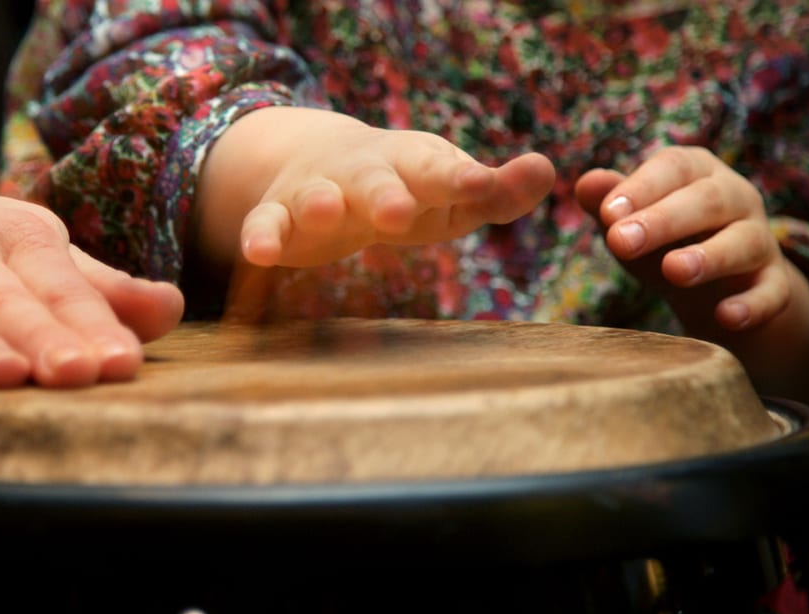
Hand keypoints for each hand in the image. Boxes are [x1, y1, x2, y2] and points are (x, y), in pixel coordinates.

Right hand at [0, 126, 183, 388]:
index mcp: (13, 236)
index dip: (91, 323)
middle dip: (41, 335)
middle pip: (2, 296)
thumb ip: (92, 288)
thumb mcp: (22, 250)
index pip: (58, 284)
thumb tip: (171, 311)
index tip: (123, 364)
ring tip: (1, 376)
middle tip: (80, 375)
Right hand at [200, 107, 554, 269]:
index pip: (441, 170)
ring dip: (319, 203)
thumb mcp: (449, 192)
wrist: (322, 163)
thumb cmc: (406, 188)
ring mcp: (317, 191)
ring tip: (324, 213)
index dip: (462, 179)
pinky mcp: (279, 217)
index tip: (484, 186)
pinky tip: (258, 255)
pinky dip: (259, 236)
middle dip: (386, 194)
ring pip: (315, 195)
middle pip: (375, 179)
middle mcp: (364, 172)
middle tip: (399, 213)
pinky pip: (266, 224)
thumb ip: (496, 191)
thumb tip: (549, 171)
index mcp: (414, 165)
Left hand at [575, 146, 797, 335]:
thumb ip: (608, 202)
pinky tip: (727, 317)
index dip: (641, 187)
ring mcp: (760, 238)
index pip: (673, 167)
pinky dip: (754, 305)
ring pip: (744, 242)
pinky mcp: (773, 281)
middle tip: (622, 242)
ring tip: (674, 271)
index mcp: (696, 170)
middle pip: (708, 201)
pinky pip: (773, 291)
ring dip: (710, 256)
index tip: (607, 213)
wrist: (712, 285)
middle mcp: (735, 196)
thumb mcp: (630, 221)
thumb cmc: (660, 240)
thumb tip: (586, 183)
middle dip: (664, 221)